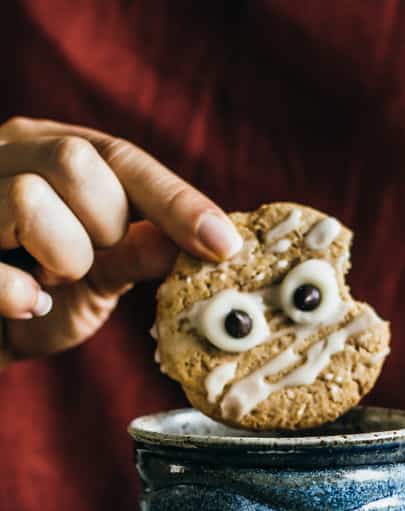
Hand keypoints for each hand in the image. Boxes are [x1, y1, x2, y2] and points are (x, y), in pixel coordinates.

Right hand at [0, 116, 241, 359]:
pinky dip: (19, 293)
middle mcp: (4, 157)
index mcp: (46, 153)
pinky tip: (28, 305)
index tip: (225, 246)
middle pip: (78, 162)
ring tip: (49, 284)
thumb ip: (134, 254)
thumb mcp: (91, 280)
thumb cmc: (31, 304)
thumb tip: (204, 241)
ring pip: (29, 197)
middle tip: (85, 266)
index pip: (121, 158)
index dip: (177, 202)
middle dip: (104, 228)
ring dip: (62, 259)